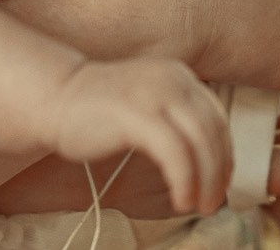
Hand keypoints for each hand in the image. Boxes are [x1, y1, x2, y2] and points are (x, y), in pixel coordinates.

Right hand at [48, 57, 230, 215]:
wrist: (55, 97)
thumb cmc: (98, 110)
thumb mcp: (147, 104)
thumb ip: (173, 120)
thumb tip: (206, 159)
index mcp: (178, 76)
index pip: (217, 117)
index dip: (224, 153)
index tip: (220, 181)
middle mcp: (173, 79)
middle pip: (214, 131)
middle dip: (219, 171)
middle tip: (212, 202)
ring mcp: (155, 94)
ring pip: (200, 143)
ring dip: (206, 180)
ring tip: (198, 204)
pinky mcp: (138, 114)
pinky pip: (175, 152)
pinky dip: (185, 179)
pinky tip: (181, 198)